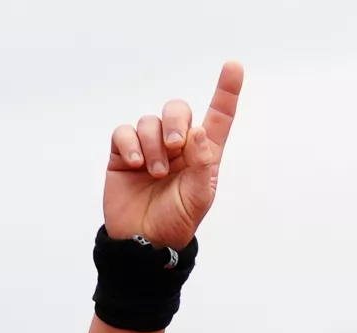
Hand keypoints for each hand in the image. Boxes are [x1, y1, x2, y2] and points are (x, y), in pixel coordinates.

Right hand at [104, 61, 243, 249]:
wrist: (142, 242)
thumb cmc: (176, 221)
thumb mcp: (199, 198)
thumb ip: (202, 164)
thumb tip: (199, 130)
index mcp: (203, 154)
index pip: (218, 116)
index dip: (226, 91)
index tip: (233, 66)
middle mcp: (177, 146)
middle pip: (177, 110)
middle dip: (176, 121)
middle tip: (175, 146)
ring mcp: (149, 148)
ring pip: (149, 121)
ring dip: (152, 144)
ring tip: (153, 172)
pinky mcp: (123, 154)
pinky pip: (124, 132)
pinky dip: (130, 144)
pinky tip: (135, 164)